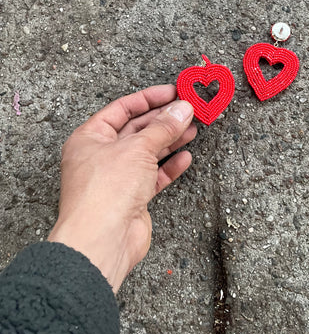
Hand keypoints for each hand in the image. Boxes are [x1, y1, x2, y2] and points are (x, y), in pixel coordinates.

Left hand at [48, 85, 195, 292]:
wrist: (102, 240)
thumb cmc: (105, 191)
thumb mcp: (138, 148)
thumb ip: (163, 127)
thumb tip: (183, 108)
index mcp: (90, 137)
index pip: (122, 109)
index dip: (149, 98)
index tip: (174, 92)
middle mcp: (101, 155)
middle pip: (137, 130)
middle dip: (164, 119)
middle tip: (189, 109)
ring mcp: (117, 177)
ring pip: (148, 152)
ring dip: (171, 140)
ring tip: (193, 129)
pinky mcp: (131, 197)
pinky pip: (153, 175)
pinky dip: (169, 166)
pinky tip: (185, 157)